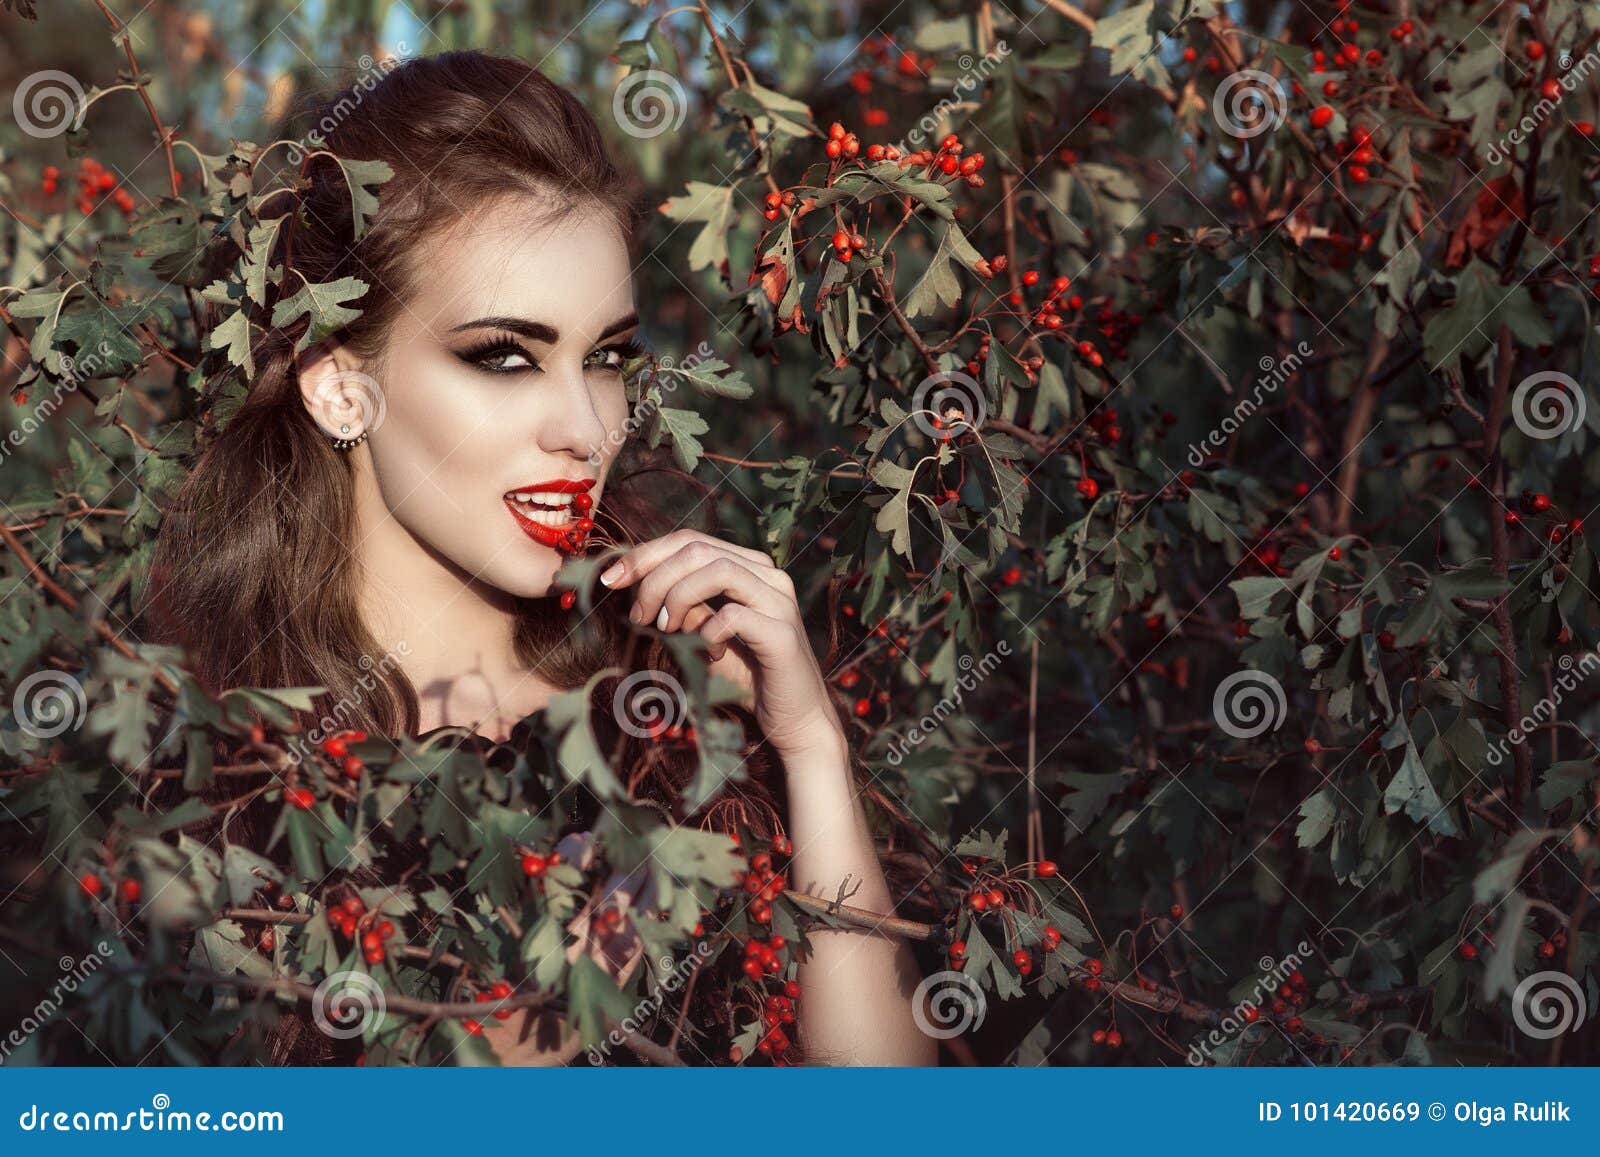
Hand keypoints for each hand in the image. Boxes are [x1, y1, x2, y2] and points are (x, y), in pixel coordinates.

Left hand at [599, 530, 841, 757]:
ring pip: (717, 570)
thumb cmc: (746, 675)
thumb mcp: (703, 634)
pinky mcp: (782, 634)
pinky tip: (705, 652)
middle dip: (654, 577)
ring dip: (678, 597)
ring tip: (664, 628)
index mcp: (748, 567)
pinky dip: (706, 631)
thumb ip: (682, 607)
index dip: (644, 555)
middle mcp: (768, 575)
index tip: (610, 579)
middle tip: (638, 615)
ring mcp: (779, 601)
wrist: (793, 719)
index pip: (689, 541)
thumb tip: (639, 586)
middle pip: (697, 549)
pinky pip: (733, 615)